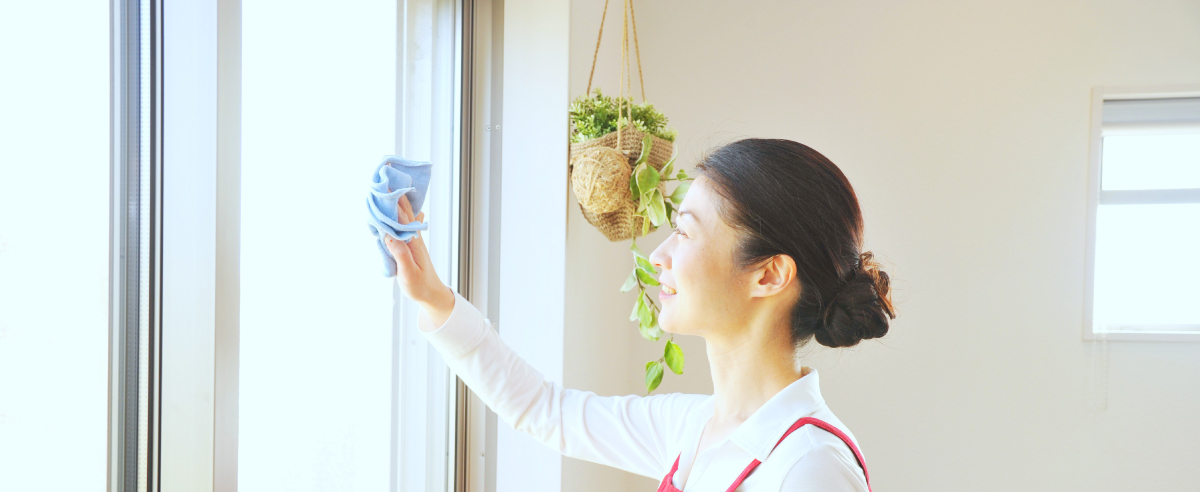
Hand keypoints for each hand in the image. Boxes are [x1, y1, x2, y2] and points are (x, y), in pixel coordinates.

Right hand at [385, 195, 454, 328]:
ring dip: (397, 199)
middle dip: (394, 193)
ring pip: (404, 213)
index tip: (383, 185)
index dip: (391, 200)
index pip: (399, 216)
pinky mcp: (410, 242)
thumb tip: (389, 234)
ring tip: (391, 183)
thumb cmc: (419, 286)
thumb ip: (400, 254)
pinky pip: (404, 221)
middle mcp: (412, 236)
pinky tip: (404, 203)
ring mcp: (412, 238)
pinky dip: (401, 210)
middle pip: (402, 210)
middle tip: (385, 175)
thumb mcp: (408, 273)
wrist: (431, 293)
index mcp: (411, 241)